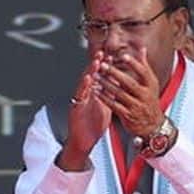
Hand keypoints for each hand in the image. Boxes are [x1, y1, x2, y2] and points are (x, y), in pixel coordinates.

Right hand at [57, 52, 112, 169]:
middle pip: (91, 76)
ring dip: (90, 72)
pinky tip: (87, 80)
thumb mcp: (105, 107)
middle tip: (103, 52)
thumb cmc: (93, 125)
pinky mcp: (75, 108)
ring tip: (96, 61)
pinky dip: (83, 87)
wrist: (83, 141)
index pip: (99, 77)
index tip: (112, 54)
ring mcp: (80, 101)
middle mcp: (86, 95)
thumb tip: (118, 84)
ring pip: (85, 83)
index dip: (105, 66)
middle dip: (96, 64)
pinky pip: (79, 96)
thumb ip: (109, 95)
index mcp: (94, 94)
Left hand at [98, 49, 165, 138]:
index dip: (134, 64)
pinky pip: (114, 106)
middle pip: (130, 83)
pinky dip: (105, 98)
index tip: (123, 55)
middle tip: (103, 65)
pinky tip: (96, 92)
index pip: (144, 72)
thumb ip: (144, 65)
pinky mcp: (128, 115)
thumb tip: (142, 48)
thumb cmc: (149, 99)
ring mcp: (137, 106)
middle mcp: (145, 95)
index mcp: (151, 85)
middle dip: (116, 73)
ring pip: (120, 94)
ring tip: (96, 77)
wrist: (153, 124)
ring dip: (107, 85)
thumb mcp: (151, 83)